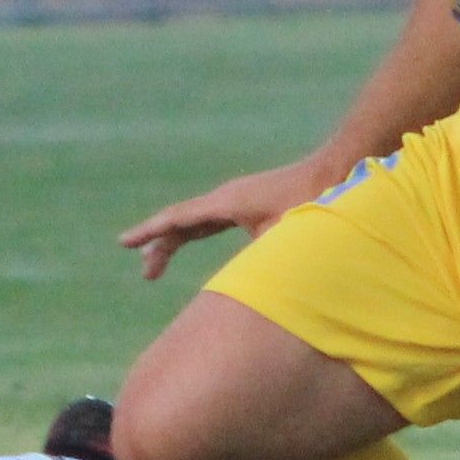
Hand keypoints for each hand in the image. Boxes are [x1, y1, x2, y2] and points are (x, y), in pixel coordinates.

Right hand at [118, 159, 332, 281]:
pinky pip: (209, 219)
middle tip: (145, 274)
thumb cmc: (312, 205)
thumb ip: (257, 259)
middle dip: (159, 247)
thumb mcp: (281, 237)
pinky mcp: (248, 203)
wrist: (336, 173)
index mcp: (227, 202)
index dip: (150, 233)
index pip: (178, 218)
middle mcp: (226, 197)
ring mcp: (236, 199)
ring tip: (154, 264)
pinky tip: (188, 240)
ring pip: (193, 221)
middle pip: (181, 222)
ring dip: (173, 241)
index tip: (123, 243)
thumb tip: (239, 287)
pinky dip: (192, 232)